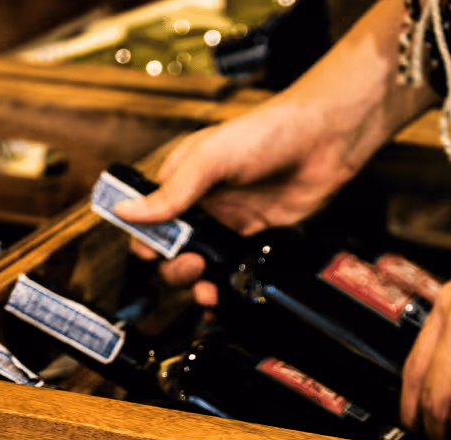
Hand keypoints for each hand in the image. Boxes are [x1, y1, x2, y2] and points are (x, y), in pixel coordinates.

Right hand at [113, 97, 370, 305]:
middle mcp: (200, 203)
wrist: (324, 141)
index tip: (153, 254)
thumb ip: (171, 192)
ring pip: (200, 265)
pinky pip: (231, 268)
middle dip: (174, 266)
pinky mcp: (253, 237)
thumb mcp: (210, 158)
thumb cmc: (267, 133)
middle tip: (193, 265)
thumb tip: (126, 211)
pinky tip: (224, 296)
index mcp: (181, 180)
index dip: (146, 241)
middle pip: (171, 250)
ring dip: (197, 284)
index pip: (148, 219)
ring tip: (207, 290)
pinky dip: (224, 286)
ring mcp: (227, 222)